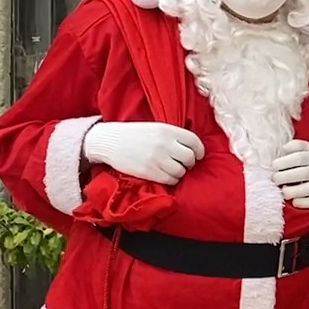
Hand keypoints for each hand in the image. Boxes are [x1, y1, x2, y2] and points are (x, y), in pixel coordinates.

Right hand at [81, 121, 204, 184]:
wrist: (109, 140)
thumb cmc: (134, 134)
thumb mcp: (156, 128)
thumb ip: (173, 136)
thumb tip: (192, 148)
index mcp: (168, 130)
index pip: (194, 141)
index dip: (199, 150)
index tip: (198, 155)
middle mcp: (165, 144)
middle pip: (189, 158)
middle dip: (189, 163)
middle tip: (183, 164)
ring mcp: (157, 158)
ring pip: (181, 171)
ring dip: (179, 172)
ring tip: (172, 170)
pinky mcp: (149, 171)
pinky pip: (170, 180)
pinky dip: (171, 180)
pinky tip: (165, 176)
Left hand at [272, 140, 308, 208]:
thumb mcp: (306, 148)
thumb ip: (294, 145)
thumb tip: (283, 149)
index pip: (299, 158)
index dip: (283, 162)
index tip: (274, 166)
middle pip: (302, 173)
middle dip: (283, 177)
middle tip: (275, 179)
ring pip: (307, 189)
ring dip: (291, 191)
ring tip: (283, 190)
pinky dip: (301, 203)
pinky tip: (293, 200)